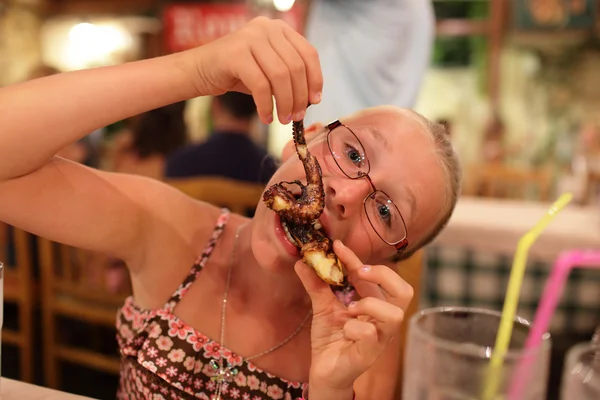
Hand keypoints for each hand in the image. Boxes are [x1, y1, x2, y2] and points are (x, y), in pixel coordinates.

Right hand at [194, 16, 322, 124]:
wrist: (201, 70)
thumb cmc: (238, 73)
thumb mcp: (269, 70)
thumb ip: (289, 76)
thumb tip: (311, 98)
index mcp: (279, 28)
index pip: (308, 53)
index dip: (315, 78)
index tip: (314, 100)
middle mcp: (266, 28)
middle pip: (295, 67)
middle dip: (299, 96)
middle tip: (296, 116)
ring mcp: (250, 37)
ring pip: (280, 76)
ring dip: (285, 103)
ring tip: (283, 119)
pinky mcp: (235, 53)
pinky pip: (260, 85)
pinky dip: (266, 105)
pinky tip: (265, 117)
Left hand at [295, 240, 413, 393]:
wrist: (323, 371)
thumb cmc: (330, 339)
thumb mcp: (322, 307)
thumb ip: (316, 285)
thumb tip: (302, 262)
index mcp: (374, 305)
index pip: (374, 276)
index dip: (357, 258)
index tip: (337, 246)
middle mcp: (382, 320)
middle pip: (405, 291)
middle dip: (383, 275)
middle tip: (358, 272)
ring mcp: (380, 338)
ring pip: (394, 314)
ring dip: (370, 304)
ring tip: (350, 308)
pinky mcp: (370, 354)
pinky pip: (370, 334)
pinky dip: (354, 328)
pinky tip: (344, 330)